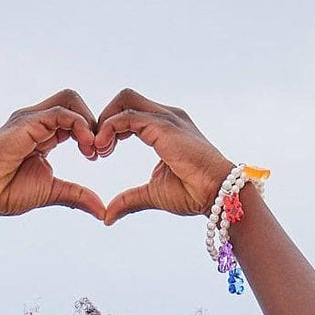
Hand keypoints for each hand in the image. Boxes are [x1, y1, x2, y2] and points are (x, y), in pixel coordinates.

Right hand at [0, 92, 104, 221]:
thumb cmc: (8, 192)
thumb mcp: (52, 192)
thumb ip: (77, 195)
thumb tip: (103, 211)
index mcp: (43, 133)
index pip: (74, 117)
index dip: (91, 132)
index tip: (97, 155)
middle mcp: (37, 121)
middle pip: (74, 101)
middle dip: (93, 121)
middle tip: (99, 149)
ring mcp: (31, 119)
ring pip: (69, 100)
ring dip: (88, 121)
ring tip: (92, 148)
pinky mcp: (27, 122)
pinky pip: (61, 113)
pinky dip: (79, 125)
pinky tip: (85, 146)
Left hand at [94, 92, 232, 224]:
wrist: (219, 194)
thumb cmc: (194, 194)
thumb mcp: (153, 194)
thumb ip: (129, 200)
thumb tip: (107, 216)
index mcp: (165, 127)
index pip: (129, 112)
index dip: (110, 128)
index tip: (100, 152)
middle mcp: (167, 116)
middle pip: (125, 98)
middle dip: (104, 117)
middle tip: (95, 148)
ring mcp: (167, 117)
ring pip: (124, 100)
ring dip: (104, 122)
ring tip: (98, 150)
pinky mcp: (164, 126)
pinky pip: (126, 117)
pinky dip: (109, 129)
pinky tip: (104, 149)